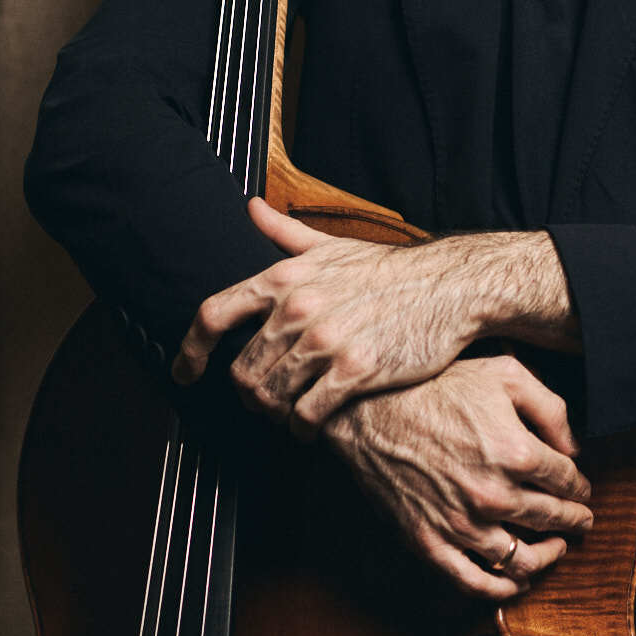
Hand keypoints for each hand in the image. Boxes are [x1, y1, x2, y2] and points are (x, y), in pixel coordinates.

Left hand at [172, 199, 575, 437]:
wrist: (450, 286)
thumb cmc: (391, 269)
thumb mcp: (333, 245)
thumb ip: (286, 233)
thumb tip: (250, 208)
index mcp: (284, 278)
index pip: (214, 314)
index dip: (190, 348)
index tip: (185, 372)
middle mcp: (298, 308)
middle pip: (241, 368)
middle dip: (247, 392)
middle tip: (261, 401)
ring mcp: (326, 340)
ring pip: (271, 395)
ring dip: (274, 412)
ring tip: (287, 414)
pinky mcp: (355, 370)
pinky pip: (307, 413)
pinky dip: (301, 427)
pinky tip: (310, 426)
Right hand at [325, 356, 592, 598]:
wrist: (369, 409)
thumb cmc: (437, 386)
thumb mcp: (504, 374)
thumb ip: (550, 408)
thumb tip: (574, 448)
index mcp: (516, 452)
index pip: (568, 481)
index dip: (580, 486)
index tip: (581, 488)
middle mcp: (494, 494)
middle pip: (552, 518)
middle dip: (574, 520)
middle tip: (582, 520)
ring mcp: (461, 524)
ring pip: (522, 559)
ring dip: (548, 556)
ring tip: (557, 548)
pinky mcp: (430, 541)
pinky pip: (475, 581)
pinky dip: (503, 589)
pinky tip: (517, 582)